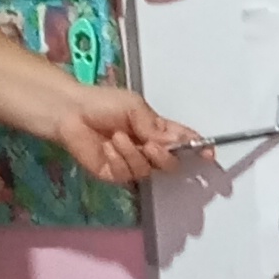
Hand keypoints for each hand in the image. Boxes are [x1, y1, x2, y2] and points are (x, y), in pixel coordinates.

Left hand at [57, 81, 198, 185]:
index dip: (198, 149)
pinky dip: (118, 160)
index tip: (208, 154)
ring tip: (116, 137)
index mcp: (157, 129)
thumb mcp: (134, 107)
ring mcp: (131, 162)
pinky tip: (107, 147)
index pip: (184, 142)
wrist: (70, 112)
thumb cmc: (101, 103)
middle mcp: (147, 148)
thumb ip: (156, 127)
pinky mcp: (114, 173)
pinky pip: (126, 175)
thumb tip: (176, 140)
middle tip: (150, 144)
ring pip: (147, 170)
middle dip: (164, 156)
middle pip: (170, 164)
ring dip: (132, 153)